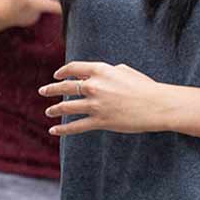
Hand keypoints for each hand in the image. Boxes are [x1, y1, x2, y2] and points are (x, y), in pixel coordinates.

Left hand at [38, 61, 170, 135]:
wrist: (157, 105)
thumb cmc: (145, 87)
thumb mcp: (125, 71)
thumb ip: (109, 71)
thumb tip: (98, 74)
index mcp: (100, 70)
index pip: (74, 68)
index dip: (62, 71)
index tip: (56, 75)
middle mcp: (94, 86)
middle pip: (66, 87)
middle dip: (52, 89)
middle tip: (43, 91)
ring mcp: (95, 104)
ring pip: (67, 106)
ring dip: (55, 109)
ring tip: (48, 111)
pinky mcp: (100, 121)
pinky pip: (76, 126)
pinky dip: (63, 129)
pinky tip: (54, 130)